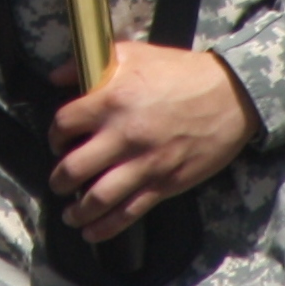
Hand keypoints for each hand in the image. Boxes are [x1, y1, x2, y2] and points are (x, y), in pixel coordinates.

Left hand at [45, 43, 256, 243]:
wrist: (230, 95)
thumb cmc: (180, 72)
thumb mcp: (133, 53)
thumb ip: (89, 63)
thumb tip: (56, 75)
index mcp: (111, 100)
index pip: (64, 125)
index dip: (54, 136)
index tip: (58, 142)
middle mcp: (123, 135)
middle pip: (73, 168)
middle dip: (58, 180)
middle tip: (58, 182)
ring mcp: (144, 163)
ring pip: (97, 198)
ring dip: (77, 211)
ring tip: (70, 214)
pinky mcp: (164, 183)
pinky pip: (128, 212)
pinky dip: (105, 227)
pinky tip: (92, 232)